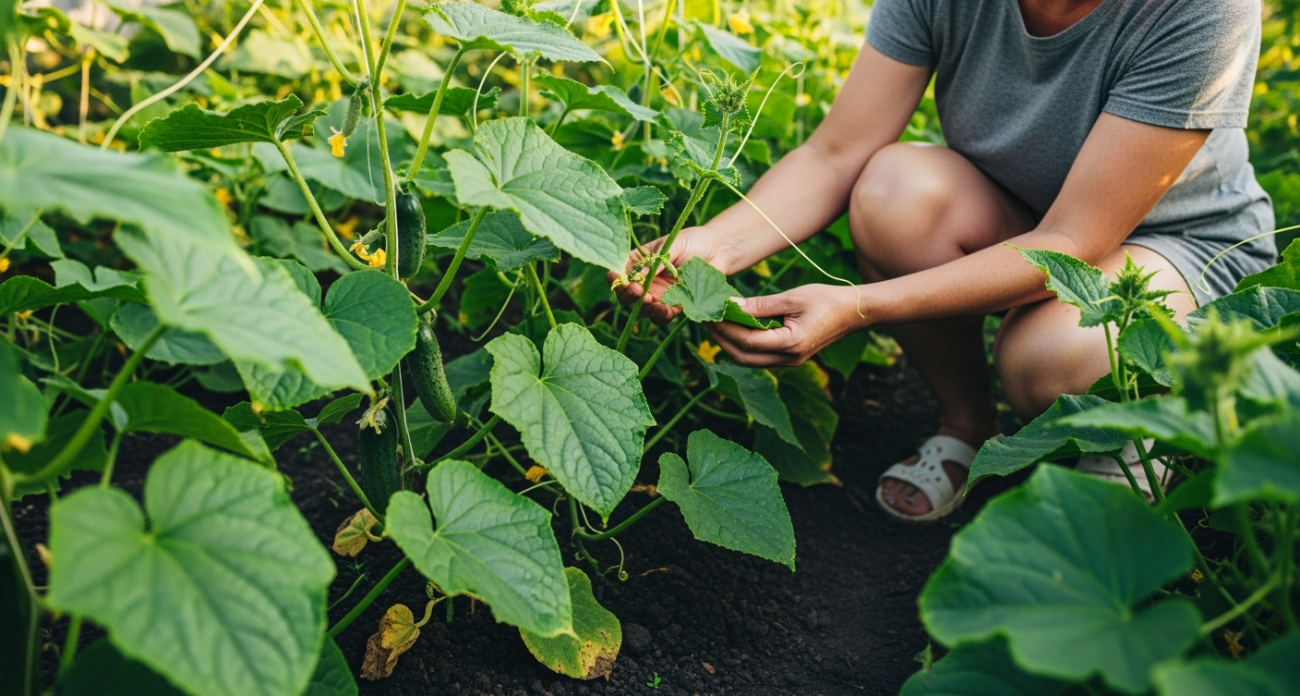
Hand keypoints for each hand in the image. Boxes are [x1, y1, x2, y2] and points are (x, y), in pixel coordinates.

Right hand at [607, 229, 729, 324]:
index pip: (620, 273)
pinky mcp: (673, 306)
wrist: (718, 251)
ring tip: (654, 304)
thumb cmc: (693, 241)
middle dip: (629, 296)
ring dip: (644, 309)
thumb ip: (657, 260)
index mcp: (638, 262)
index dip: (615, 278)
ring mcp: (658, 295)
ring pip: (642, 309)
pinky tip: (667, 310)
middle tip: (638, 293)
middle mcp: (645, 281)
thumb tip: (641, 275)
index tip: (618, 280)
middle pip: (626, 295)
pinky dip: (662, 315)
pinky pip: (662, 316)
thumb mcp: (673, 244)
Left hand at [708, 284, 869, 366]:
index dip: (725, 328)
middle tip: (704, 319)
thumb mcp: (791, 297)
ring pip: (748, 360)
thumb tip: (729, 306)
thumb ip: (759, 305)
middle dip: (721, 339)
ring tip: (715, 323)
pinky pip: (758, 357)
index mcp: (791, 343)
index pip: (747, 340)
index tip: (709, 312)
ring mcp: (789, 362)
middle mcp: (788, 359)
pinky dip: (742, 345)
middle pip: (742, 356)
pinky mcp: (789, 358)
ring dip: (729, 344)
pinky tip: (734, 328)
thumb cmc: (825, 299)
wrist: (854, 312)